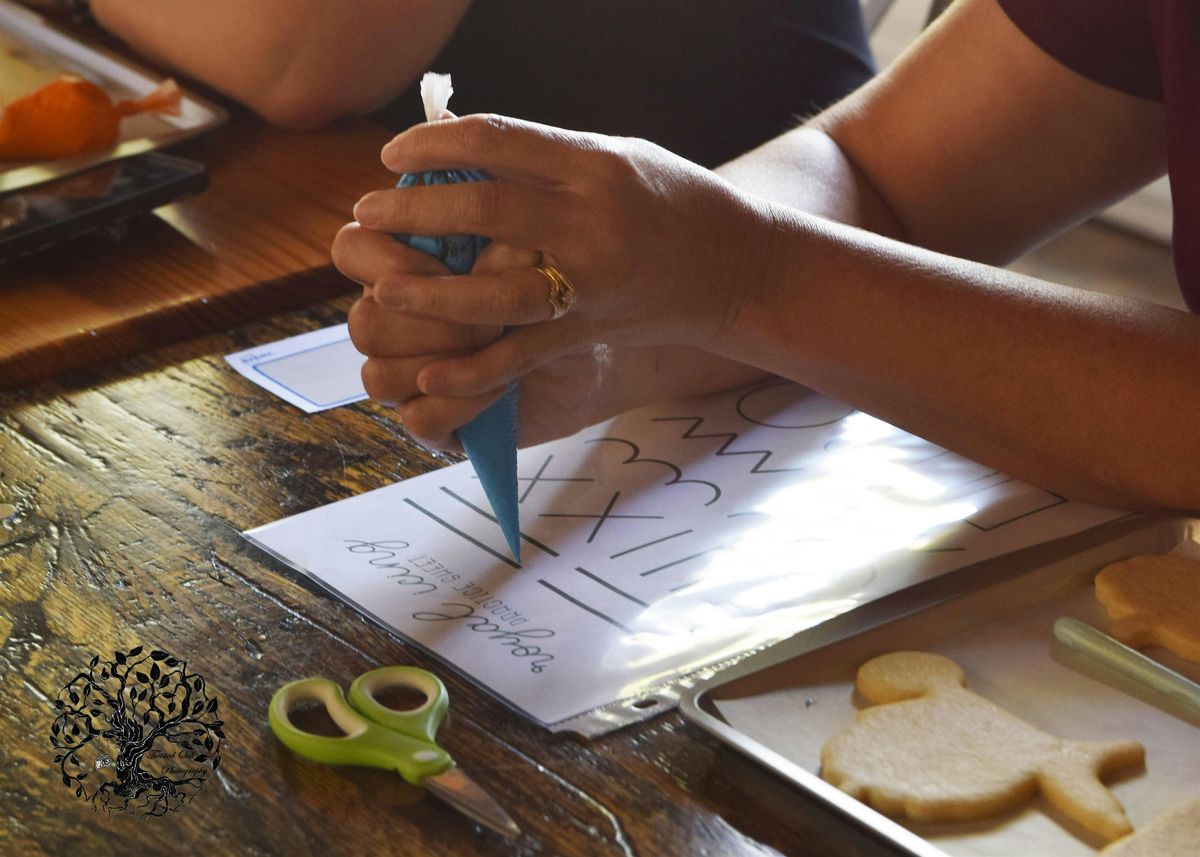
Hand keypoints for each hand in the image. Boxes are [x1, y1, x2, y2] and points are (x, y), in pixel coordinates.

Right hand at [336, 221, 628, 449]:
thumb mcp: (535, 252)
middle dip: (432, 323)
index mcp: (400, 264)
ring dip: (445, 361)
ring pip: (377, 378)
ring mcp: (408, 376)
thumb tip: (508, 244)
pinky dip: (462, 403)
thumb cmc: (557, 284)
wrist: (600, 346)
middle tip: (493, 319)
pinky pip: (419, 420)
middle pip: (364, 324)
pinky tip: (503, 388)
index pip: (352, 248)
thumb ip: (504, 242)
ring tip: (498, 347)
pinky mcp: (436, 422)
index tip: (443, 265)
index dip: (389, 259)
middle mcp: (393, 321)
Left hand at [349, 114, 772, 400]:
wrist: (738, 270)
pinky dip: (472, 369)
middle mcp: (592, 222)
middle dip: (414, 210)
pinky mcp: (588, 331)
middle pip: (485, 209)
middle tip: (368, 214)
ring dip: (428, 292)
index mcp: (594, 167)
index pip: (497, 141)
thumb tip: (459, 153)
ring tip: (383, 287)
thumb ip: (544, 159)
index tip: (394, 154)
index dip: (434, 145)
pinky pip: (520, 356)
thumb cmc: (674, 203)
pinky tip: (429, 373)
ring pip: (494, 292)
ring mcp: (591, 283)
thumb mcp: (614, 158)